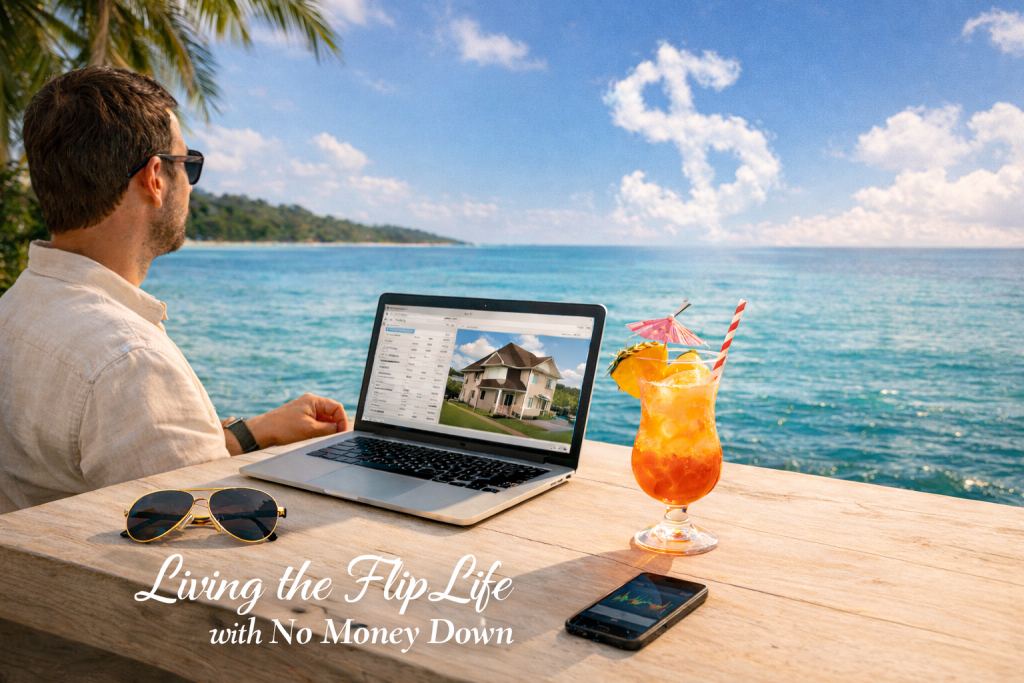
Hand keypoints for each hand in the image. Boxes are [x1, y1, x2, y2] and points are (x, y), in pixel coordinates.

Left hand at [223, 393, 348, 454]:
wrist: (262, 431)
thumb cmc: (283, 428)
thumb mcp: (310, 429)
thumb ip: (328, 428)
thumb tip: (340, 429)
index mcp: (313, 400)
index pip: (336, 407)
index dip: (342, 420)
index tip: (342, 432)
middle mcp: (310, 402)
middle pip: (331, 412)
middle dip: (335, 424)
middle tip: (334, 436)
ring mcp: (305, 408)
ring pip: (323, 418)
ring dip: (326, 427)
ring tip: (322, 437)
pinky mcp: (300, 416)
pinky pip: (315, 421)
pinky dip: (318, 428)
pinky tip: (314, 436)